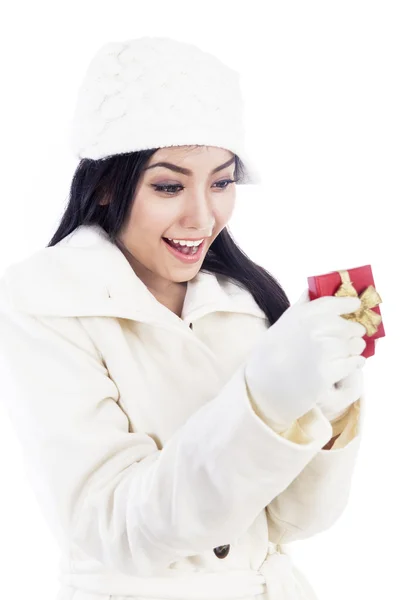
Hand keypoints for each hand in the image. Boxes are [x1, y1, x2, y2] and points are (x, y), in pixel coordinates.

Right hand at [244, 288, 365, 432]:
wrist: (261, 388)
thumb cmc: (269, 356)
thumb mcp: (281, 325)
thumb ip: (299, 307)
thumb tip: (311, 291)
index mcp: (300, 315)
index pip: (332, 303)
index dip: (347, 303)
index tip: (355, 304)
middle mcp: (312, 329)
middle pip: (347, 326)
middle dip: (353, 332)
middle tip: (354, 336)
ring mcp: (321, 351)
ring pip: (353, 345)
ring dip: (354, 348)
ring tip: (349, 352)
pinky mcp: (327, 372)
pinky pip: (353, 363)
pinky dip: (355, 363)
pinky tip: (352, 363)